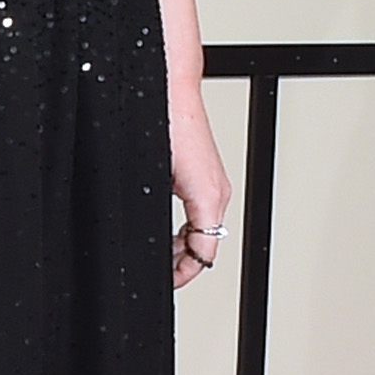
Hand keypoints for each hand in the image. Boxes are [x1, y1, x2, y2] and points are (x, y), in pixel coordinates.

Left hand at [169, 85, 231, 291]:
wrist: (169, 91)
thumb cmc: (166, 125)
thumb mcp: (161, 182)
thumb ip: (170, 222)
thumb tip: (163, 250)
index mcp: (210, 198)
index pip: (204, 255)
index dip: (183, 276)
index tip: (166, 284)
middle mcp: (216, 193)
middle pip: (204, 245)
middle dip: (180, 263)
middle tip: (157, 273)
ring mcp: (212, 183)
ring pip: (201, 230)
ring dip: (181, 246)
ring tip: (158, 256)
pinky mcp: (203, 174)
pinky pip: (199, 212)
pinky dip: (183, 228)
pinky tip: (162, 229)